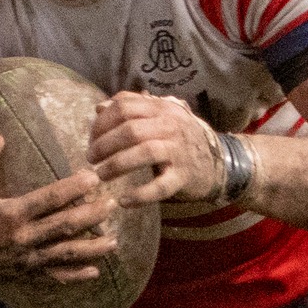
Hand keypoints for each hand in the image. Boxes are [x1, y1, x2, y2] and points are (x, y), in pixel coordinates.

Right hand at [0, 134, 118, 289]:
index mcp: (8, 213)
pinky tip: (93, 272)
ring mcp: (22, 260)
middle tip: (113, 204)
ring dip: (91, 249)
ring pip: (63, 254)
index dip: (74, 188)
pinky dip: (73, 276)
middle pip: (64, 226)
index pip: (49, 199)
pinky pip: (51, 277)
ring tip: (114, 242)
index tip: (94, 178)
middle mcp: (20, 239)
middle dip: (91, 215)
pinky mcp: (20, 275)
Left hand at [88, 93, 226, 204]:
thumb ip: (132, 109)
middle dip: (104, 144)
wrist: (217, 161)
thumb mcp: (160, 116)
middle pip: (131, 129)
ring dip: (117, 164)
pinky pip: (160, 187)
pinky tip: (124, 201)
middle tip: (91, 158)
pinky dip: (140, 195)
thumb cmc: (179, 138)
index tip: (91, 138)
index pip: (125, 107)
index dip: (102, 123)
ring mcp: (179, 151)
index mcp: (162, 109)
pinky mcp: (184, 177)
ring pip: (144, 152)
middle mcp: (172, 126)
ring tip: (101, 174)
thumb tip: (99, 108)